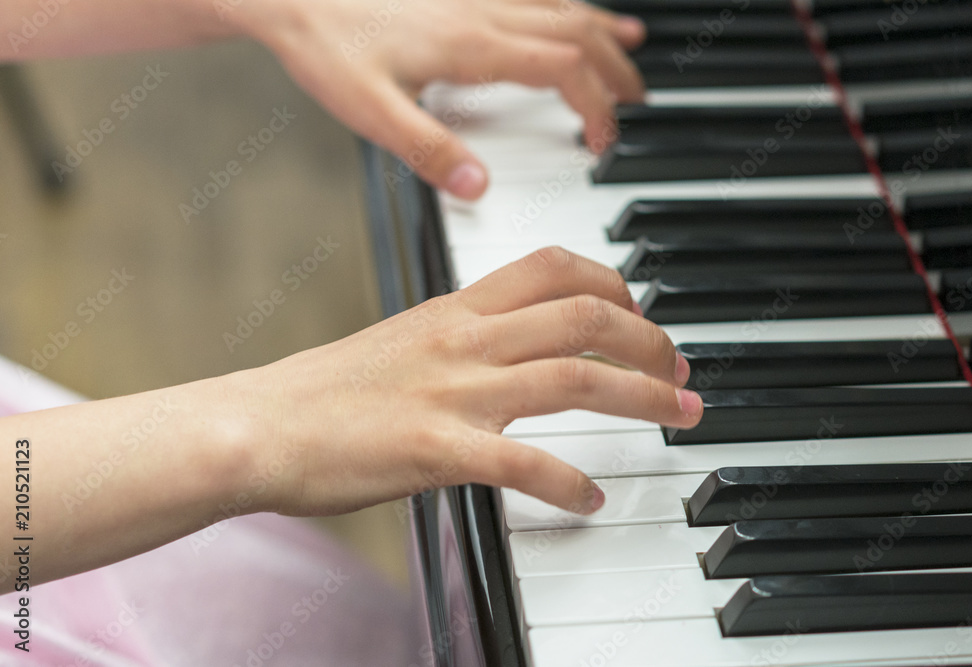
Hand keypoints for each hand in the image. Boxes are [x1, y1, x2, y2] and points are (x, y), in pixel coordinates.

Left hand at [231, 0, 645, 198]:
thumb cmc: (327, 45)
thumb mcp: (371, 112)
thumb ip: (428, 151)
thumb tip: (477, 187)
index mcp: (473, 46)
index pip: (562, 70)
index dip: (596, 106)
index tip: (605, 141)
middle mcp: (484, 13)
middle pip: (576, 33)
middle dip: (615, 70)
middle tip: (638, 102)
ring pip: (560, 5)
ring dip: (602, 29)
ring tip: (633, 46)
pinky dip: (564, 3)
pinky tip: (568, 7)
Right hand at [241, 248, 701, 516]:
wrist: (258, 426)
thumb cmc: (321, 391)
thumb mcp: (400, 340)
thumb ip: (459, 336)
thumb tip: (507, 346)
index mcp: (455, 309)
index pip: (554, 266)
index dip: (615, 283)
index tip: (641, 313)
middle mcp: (464, 341)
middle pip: (585, 316)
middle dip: (651, 340)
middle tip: (680, 370)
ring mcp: (454, 393)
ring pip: (576, 377)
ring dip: (643, 396)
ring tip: (681, 416)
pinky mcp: (437, 450)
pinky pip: (525, 462)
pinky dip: (570, 483)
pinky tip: (591, 500)